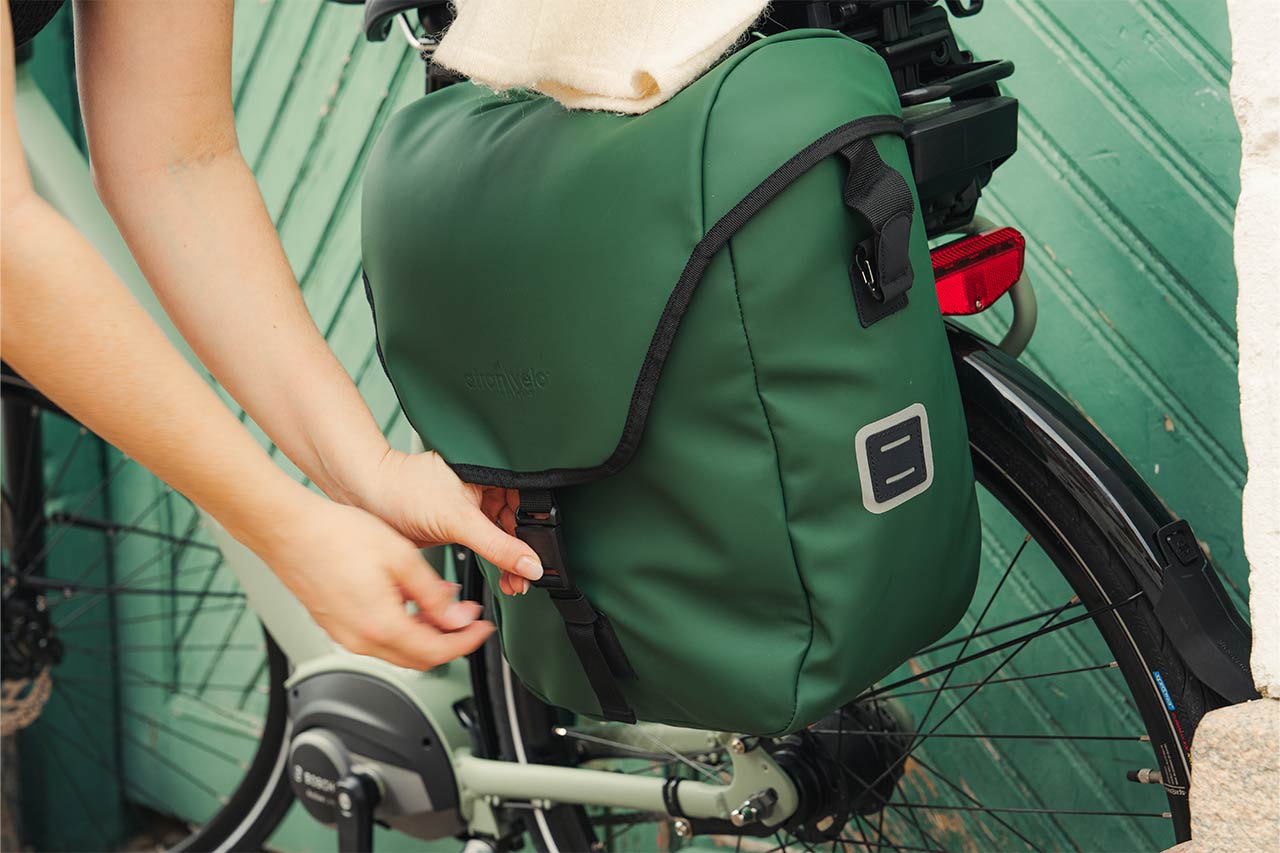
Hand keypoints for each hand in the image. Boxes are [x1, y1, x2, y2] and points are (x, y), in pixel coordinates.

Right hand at [242, 491, 493, 668]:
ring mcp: (344, 635)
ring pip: (397, 649)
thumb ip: (432, 594)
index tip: (482, 629)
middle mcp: (360, 640)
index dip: (467, 642)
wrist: (288, 529)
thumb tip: (455, 617)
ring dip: (425, 632)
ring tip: (440, 603)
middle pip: (418, 658)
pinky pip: (376, 637)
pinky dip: (400, 626)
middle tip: (466, 616)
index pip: (438, 652)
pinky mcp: (334, 625)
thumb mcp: (401, 557)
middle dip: (449, 640)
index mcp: (381, 626)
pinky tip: (407, 600)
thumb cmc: (334, 536)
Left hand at [358, 449, 543, 595]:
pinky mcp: (458, 526)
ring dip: (508, 561)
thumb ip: (499, 546)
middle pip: (519, 524)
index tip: (543, 559)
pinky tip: (497, 574)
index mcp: (494, 473)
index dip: (539, 532)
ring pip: (502, 537)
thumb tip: (531, 564)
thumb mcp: (459, 520)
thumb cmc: (403, 489)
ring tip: (512, 582)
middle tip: (525, 578)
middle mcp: (486, 488)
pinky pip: (485, 545)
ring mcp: (472, 508)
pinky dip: (493, 561)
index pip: (530, 504)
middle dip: (524, 553)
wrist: (365, 498)